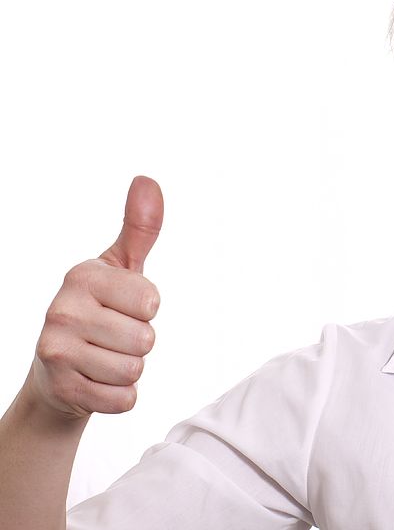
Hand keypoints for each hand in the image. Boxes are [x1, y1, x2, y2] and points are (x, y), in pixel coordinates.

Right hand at [27, 176, 163, 419]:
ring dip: (130, 369)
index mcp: (81, 277)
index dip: (147, 309)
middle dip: (139, 342)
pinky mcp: (61, 389)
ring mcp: (56, 351)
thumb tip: (147, 180)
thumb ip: (140, 227)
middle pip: (145, 339)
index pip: (151, 300)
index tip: (124, 307)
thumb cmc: (100, 309)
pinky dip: (121, 396)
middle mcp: (61, 310)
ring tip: (104, 358)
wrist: (58, 371)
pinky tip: (99, 382)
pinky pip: (123, 399)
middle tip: (113, 337)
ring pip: (135, 370)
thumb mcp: (121, 267)